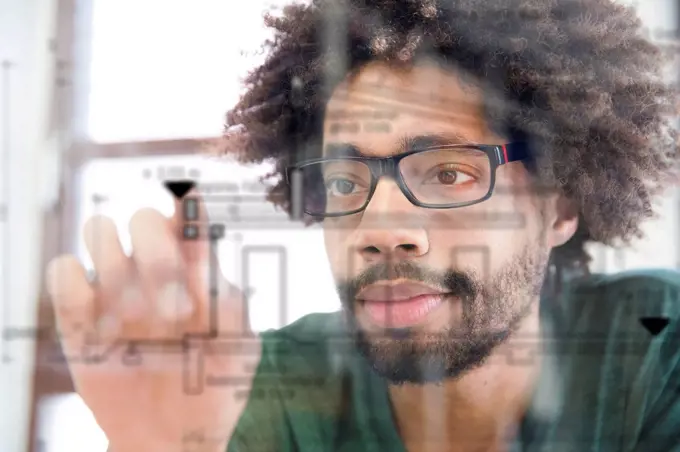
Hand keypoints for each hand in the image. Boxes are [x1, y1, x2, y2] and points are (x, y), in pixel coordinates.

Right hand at [46, 191, 258, 451]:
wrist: (171, 437)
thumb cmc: (212, 387)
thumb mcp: (238, 351)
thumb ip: (231, 305)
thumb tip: (211, 262)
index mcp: (197, 270)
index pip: (190, 217)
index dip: (188, 201)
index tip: (190, 200)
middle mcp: (153, 269)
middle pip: (142, 218)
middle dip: (158, 253)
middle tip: (175, 309)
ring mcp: (114, 287)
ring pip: (99, 230)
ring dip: (116, 267)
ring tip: (135, 318)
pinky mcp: (77, 314)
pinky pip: (62, 271)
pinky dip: (75, 286)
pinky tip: (100, 326)